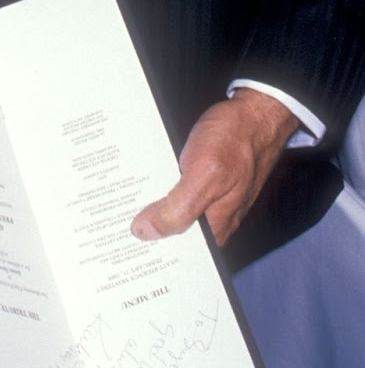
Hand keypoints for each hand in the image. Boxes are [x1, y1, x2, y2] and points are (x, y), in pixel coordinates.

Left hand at [131, 89, 298, 247]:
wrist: (255, 112)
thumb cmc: (235, 140)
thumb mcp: (204, 175)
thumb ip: (177, 209)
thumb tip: (146, 232)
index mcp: (214, 228)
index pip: (178, 255)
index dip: (150, 253)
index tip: (122, 248)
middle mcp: (212, 217)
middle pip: (172, 233)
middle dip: (144, 230)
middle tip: (113, 222)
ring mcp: (208, 197)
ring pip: (171, 210)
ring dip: (147, 206)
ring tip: (118, 202)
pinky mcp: (203, 178)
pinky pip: (175, 190)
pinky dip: (157, 186)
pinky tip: (139, 180)